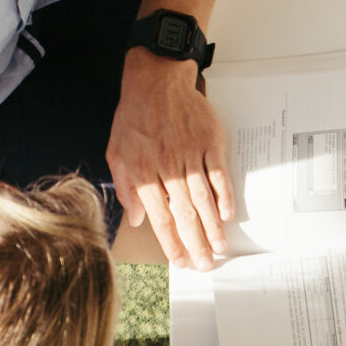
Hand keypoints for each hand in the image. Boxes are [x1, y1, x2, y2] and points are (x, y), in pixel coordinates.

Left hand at [107, 55, 234, 270]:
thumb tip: (135, 219)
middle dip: (196, 244)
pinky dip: (225, 195)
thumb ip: (126, 187)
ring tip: (219, 247)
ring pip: (204, 198)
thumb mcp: (117, 152)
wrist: (156, 81)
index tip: (181, 262)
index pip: (160, 218)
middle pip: (185, 214)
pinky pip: (219, 174)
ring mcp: (190, 154)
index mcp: (144, 173)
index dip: (171, 244)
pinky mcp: (209, 142)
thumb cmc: (134, 116)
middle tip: (205, 264)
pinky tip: (227, 214)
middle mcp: (168, 167)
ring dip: (213, 227)